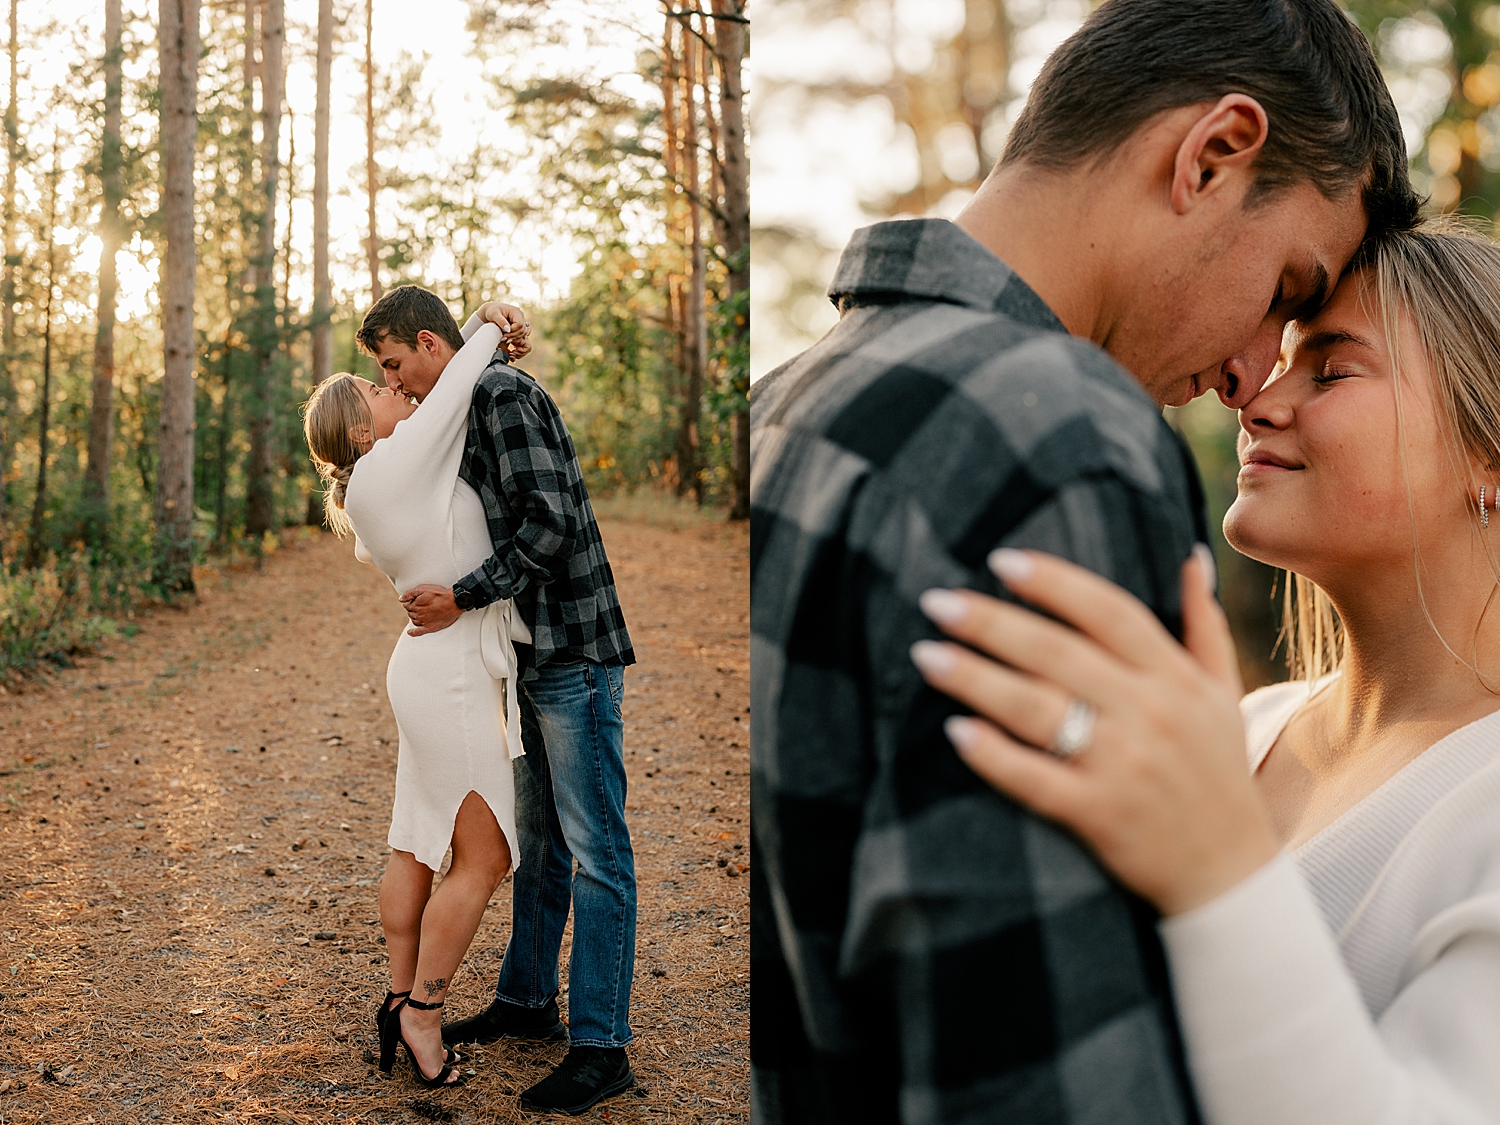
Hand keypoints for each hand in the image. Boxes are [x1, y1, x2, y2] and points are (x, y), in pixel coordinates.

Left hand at [399, 585, 462, 635]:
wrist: (455, 602)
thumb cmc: (440, 594)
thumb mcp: (423, 589)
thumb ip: (410, 593)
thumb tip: (401, 599)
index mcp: (416, 606)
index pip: (407, 605)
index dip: (410, 602)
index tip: (414, 600)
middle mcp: (419, 615)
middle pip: (410, 613)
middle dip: (412, 609)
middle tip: (419, 605)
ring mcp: (425, 622)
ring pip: (414, 620)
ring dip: (414, 617)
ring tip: (419, 613)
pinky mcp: (431, 627)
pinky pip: (420, 632)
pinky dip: (413, 633)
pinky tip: (410, 632)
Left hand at [477, 301, 531, 360]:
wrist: (491, 310)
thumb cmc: (492, 311)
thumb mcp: (494, 315)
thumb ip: (501, 321)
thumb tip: (508, 330)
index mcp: (516, 311)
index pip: (519, 324)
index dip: (513, 331)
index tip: (504, 332)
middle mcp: (521, 315)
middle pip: (523, 329)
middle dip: (513, 335)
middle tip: (503, 337)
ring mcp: (521, 320)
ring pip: (523, 333)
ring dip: (515, 337)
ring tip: (505, 338)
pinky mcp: (519, 325)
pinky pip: (522, 333)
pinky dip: (517, 337)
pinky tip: (509, 339)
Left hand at [909, 546, 1278, 916]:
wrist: (1231, 875)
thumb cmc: (1217, 775)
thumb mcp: (1222, 695)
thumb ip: (1203, 625)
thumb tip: (1189, 557)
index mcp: (1175, 678)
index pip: (1109, 611)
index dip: (1053, 582)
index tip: (999, 561)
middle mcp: (1150, 713)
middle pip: (1057, 653)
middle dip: (991, 623)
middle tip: (935, 602)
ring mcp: (1123, 764)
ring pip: (1037, 709)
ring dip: (976, 679)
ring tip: (926, 655)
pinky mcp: (1099, 814)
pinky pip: (1036, 779)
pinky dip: (994, 755)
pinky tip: (955, 731)